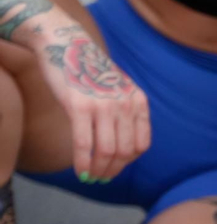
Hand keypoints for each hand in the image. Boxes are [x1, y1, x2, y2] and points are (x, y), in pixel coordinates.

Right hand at [36, 22, 149, 181]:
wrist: (67, 45)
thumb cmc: (91, 71)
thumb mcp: (119, 89)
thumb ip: (125, 113)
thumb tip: (123, 148)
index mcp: (138, 101)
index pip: (142, 144)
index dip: (129, 161)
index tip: (117, 167)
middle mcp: (125, 104)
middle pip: (125, 152)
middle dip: (114, 170)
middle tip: (102, 177)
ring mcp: (103, 106)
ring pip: (107, 151)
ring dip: (99, 170)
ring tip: (91, 176)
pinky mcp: (79, 107)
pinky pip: (85, 144)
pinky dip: (83, 163)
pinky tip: (79, 172)